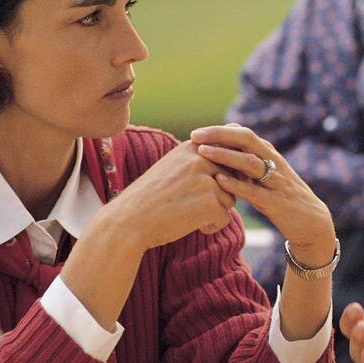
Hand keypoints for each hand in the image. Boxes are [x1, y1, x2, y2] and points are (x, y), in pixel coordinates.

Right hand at [95, 140, 236, 250]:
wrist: (128, 221)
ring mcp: (207, 180)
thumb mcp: (174, 165)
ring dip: (214, 211)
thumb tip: (235, 136)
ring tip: (188, 214)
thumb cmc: (151, 196)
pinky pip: (225, 218)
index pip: (225, 156)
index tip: (197, 187)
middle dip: (216, 195)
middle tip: (188, 203)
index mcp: (192, 147)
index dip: (218, 176)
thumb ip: (201, 155)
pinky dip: (211, 226)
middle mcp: (201, 159)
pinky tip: (192, 226)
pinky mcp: (210, 203)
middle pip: (230, 179)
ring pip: (229, 200)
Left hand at [191, 124, 335, 262]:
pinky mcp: (277, 202)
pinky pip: (255, 191)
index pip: (243, 134)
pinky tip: (219, 180)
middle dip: (219, 135)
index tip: (196, 132)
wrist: (311, 222)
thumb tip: (221, 147)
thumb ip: (247, 161)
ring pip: (250, 162)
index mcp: (269, 154)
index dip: (220, 131)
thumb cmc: (281, 197)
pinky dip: (236, 184)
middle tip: (195, 136)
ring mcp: (276, 181)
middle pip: (247, 139)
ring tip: (202, 152)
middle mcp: (274, 162)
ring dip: (225, 155)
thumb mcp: (266, 175)